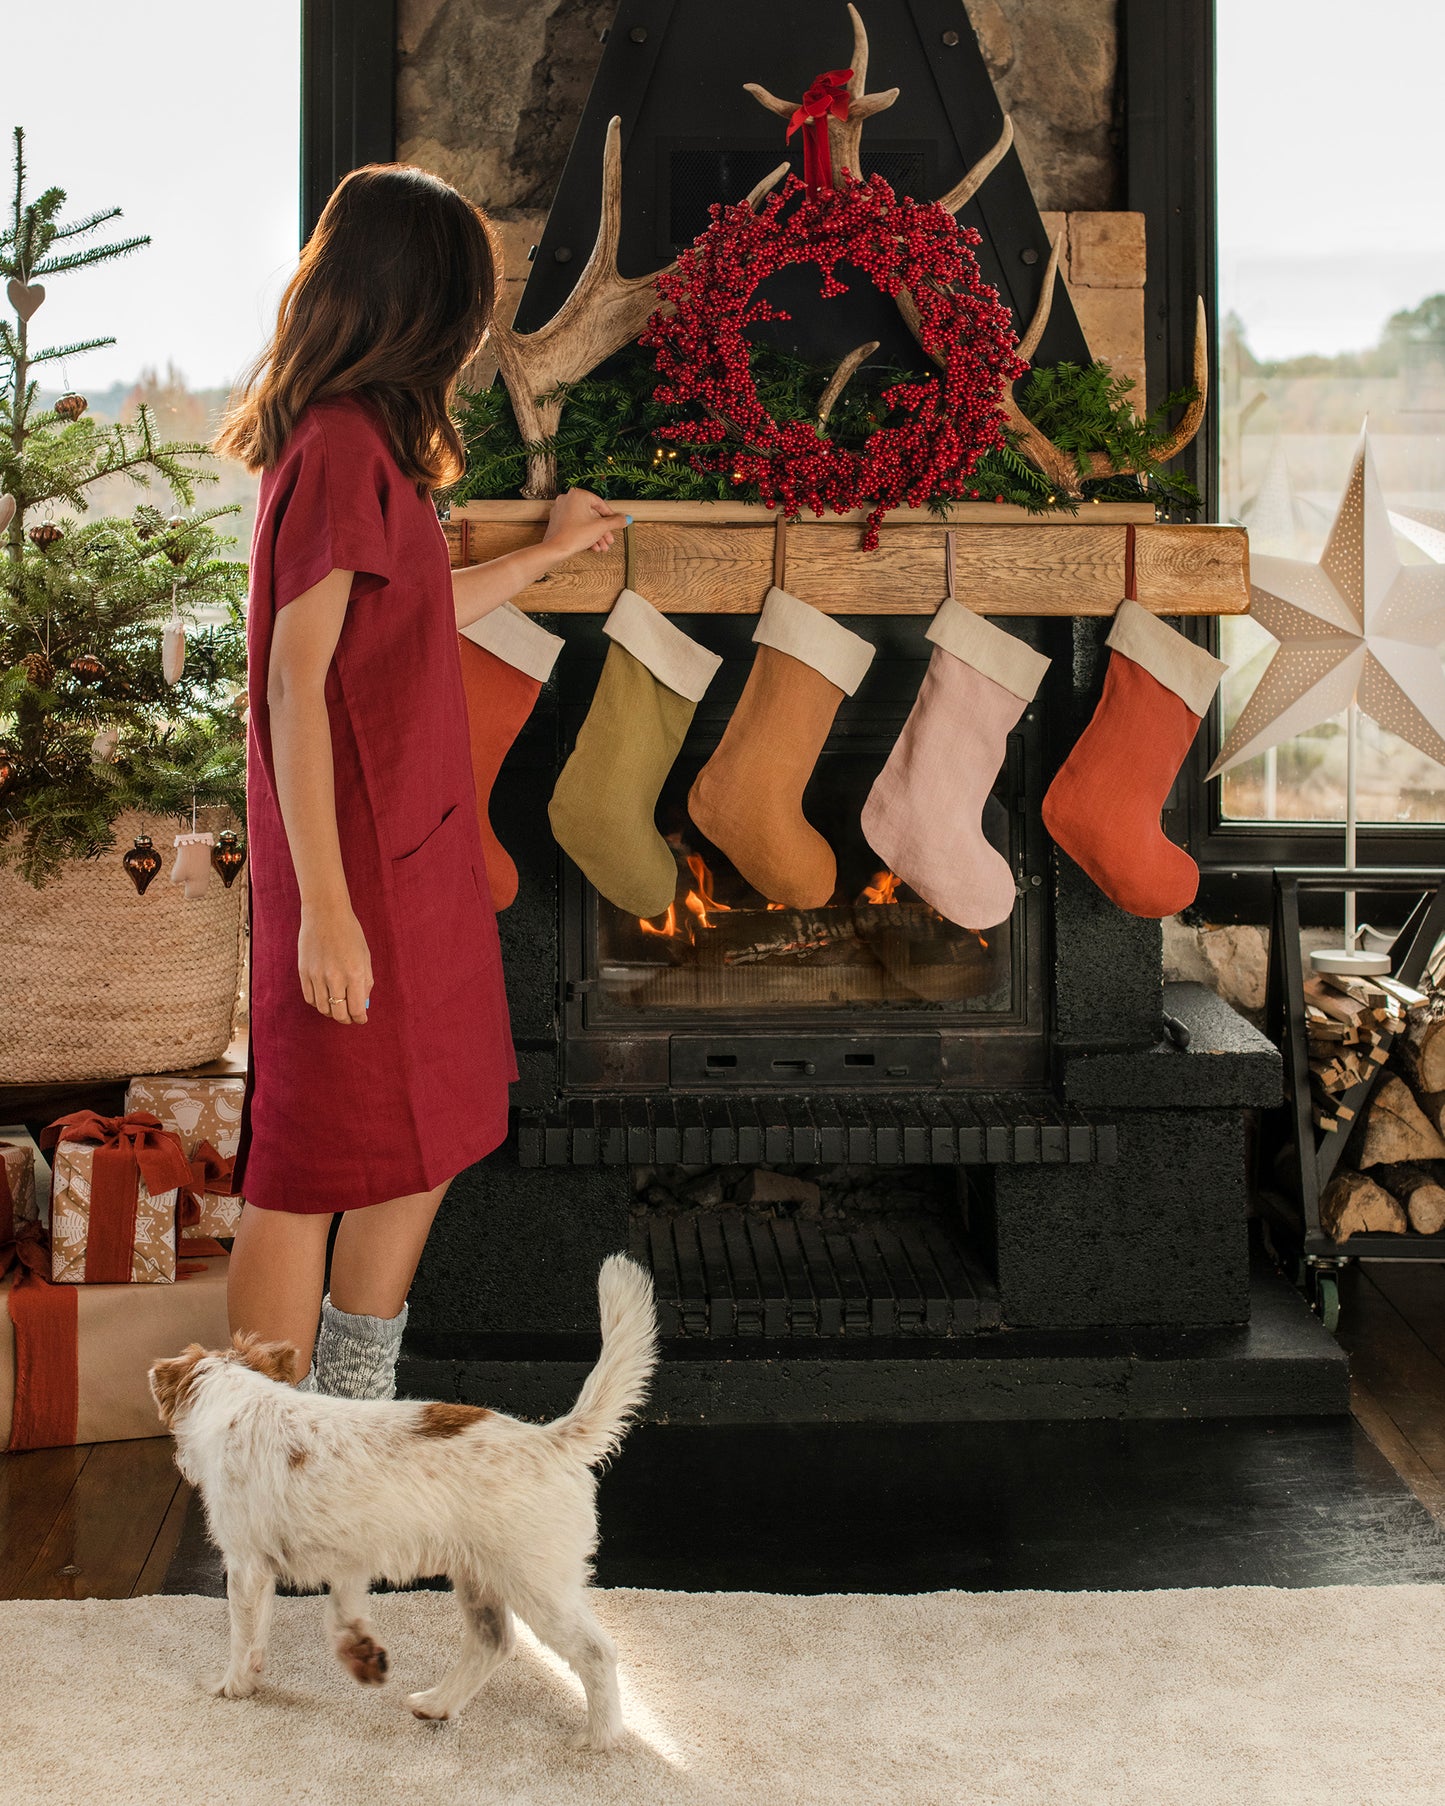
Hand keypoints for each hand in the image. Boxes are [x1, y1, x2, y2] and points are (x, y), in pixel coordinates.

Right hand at [297, 901, 372, 1025]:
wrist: (325, 914)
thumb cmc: (349, 933)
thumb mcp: (365, 956)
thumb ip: (365, 981)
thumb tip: (363, 1003)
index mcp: (355, 973)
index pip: (356, 1009)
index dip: (360, 1018)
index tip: (361, 1019)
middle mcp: (335, 978)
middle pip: (339, 1014)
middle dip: (346, 1019)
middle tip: (349, 1017)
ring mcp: (317, 976)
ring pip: (323, 1008)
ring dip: (331, 1012)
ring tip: (337, 1007)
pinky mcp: (303, 972)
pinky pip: (309, 998)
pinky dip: (318, 1003)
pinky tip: (324, 998)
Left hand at [541, 487, 629, 561]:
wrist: (555, 549)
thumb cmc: (575, 535)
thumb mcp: (600, 527)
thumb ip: (615, 521)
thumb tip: (626, 519)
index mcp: (578, 494)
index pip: (600, 504)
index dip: (610, 516)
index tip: (616, 524)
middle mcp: (568, 499)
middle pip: (592, 514)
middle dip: (602, 530)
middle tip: (610, 540)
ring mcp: (561, 509)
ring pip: (584, 521)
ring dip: (595, 535)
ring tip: (602, 547)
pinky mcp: (557, 520)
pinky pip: (575, 524)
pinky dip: (585, 534)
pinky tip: (593, 546)